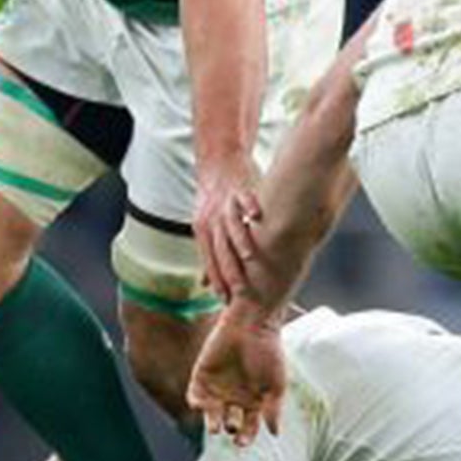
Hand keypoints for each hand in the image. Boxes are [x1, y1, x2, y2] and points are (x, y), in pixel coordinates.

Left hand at [186, 304, 286, 445]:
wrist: (252, 323)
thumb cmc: (268, 352)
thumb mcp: (275, 384)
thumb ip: (273, 409)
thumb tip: (275, 434)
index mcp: (254, 400)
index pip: (248, 426)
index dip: (245, 437)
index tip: (241, 442)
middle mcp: (235, 396)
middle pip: (229, 422)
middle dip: (229, 429)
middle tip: (230, 428)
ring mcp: (218, 387)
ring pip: (211, 413)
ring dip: (211, 422)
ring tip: (215, 427)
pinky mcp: (202, 375)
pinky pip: (195, 395)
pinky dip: (196, 403)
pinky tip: (201, 406)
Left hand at [193, 154, 264, 301]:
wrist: (219, 161)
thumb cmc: (215, 199)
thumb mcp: (205, 226)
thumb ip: (208, 254)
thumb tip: (204, 284)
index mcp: (202, 229)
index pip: (209, 260)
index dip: (216, 280)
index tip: (225, 300)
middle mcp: (212, 218)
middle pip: (219, 248)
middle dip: (229, 270)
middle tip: (240, 290)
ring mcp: (225, 203)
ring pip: (231, 225)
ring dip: (239, 241)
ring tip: (249, 257)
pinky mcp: (240, 188)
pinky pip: (245, 198)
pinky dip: (250, 207)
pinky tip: (258, 217)